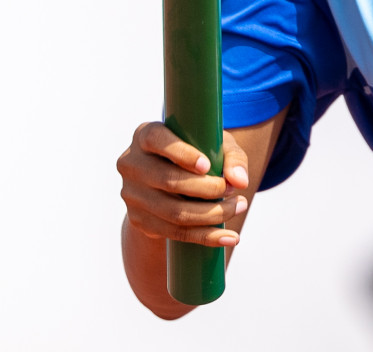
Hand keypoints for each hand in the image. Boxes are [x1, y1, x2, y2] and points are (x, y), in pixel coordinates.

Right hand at [118, 121, 250, 248]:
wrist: (171, 181)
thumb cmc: (198, 153)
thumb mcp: (215, 144)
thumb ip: (232, 157)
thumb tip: (240, 181)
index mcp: (145, 135)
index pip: (157, 140)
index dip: (182, 154)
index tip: (208, 166)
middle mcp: (132, 164)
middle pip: (169, 181)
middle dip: (208, 189)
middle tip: (235, 191)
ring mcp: (132, 195)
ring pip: (173, 211)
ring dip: (212, 214)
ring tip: (239, 207)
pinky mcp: (139, 220)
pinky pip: (174, 233)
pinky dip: (206, 236)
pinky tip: (230, 237)